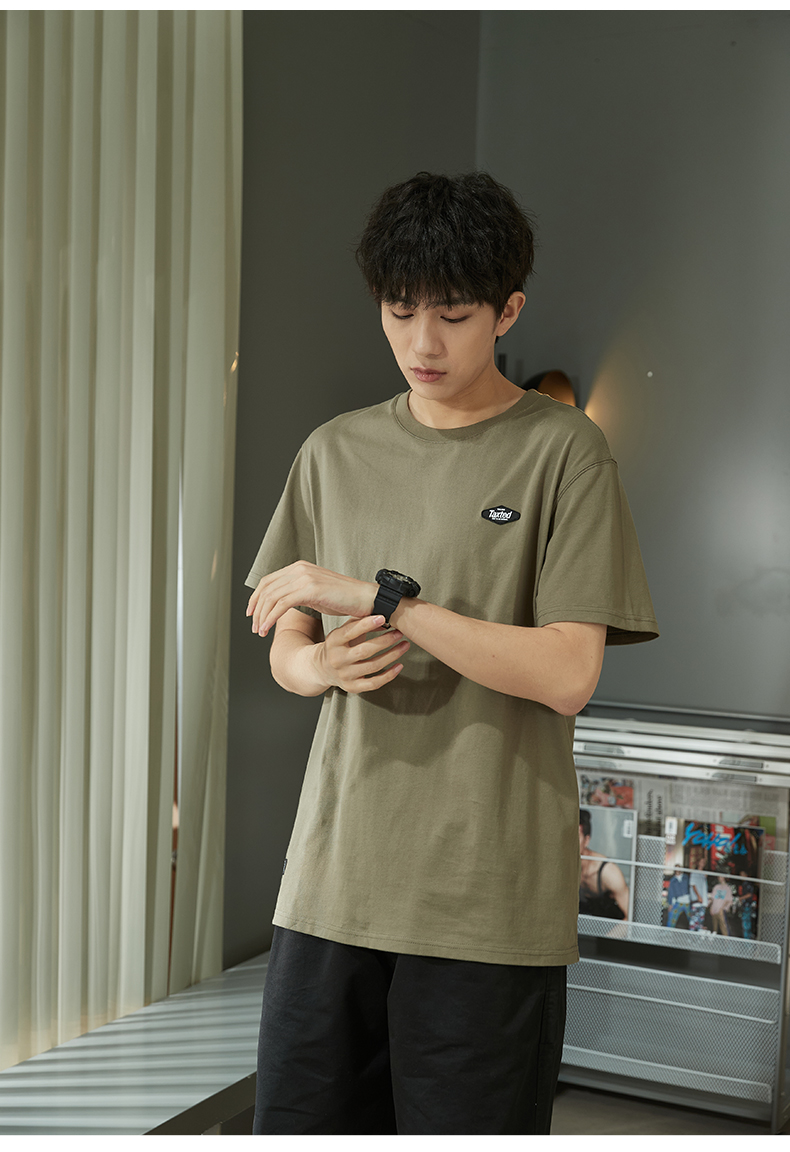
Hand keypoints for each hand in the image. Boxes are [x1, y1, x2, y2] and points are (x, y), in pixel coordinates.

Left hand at [246, 562, 377, 636]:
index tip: (252, 613)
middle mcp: (300, 568)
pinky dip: (271, 618)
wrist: (366, 599)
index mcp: (299, 567)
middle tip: (254, 627)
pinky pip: (282, 604)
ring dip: (262, 616)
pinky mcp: (310, 589)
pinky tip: (267, 628)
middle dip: (256, 609)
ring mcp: (305, 577)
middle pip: (266, 588)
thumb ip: (297, 593)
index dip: (256, 598)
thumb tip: (280, 604)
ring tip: (259, 631)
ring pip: (272, 597)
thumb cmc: (344, 599)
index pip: (268, 580)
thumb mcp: (315, 592)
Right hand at [314, 615, 409, 693]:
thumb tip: (383, 616)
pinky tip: (399, 665)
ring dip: (392, 655)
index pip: (350, 632)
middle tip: (399, 633)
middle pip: (365, 651)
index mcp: (333, 641)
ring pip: (373, 666)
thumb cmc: (337, 646)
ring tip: (404, 645)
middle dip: (385, 641)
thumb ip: (359, 623)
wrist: (322, 668)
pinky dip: (389, 675)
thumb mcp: (342, 632)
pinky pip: (374, 683)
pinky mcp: (352, 687)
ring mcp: (345, 675)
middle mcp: (337, 659)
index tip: (383, 618)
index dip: (367, 624)